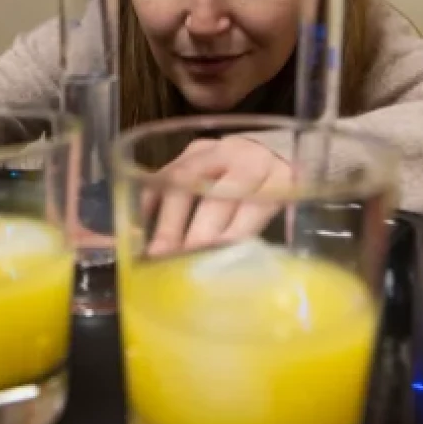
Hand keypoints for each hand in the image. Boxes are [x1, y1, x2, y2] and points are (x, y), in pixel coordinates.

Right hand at [148, 137, 292, 255]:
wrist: (269, 149)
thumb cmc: (275, 188)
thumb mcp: (285, 205)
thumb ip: (260, 230)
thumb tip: (233, 274)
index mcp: (275, 175)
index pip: (255, 203)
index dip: (234, 232)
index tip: (217, 261)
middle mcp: (243, 158)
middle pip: (216, 192)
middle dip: (197, 231)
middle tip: (181, 263)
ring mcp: (213, 151)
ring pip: (184, 180)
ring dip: (168, 221)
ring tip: (155, 254)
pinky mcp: (190, 151)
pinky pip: (164, 173)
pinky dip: (149, 200)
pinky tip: (138, 226)